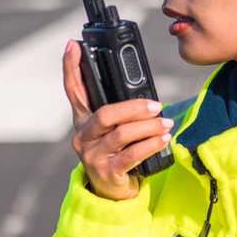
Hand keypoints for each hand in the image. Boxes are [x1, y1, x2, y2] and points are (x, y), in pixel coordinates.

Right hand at [62, 39, 172, 200]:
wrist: (113, 192)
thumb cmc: (117, 153)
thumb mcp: (113, 130)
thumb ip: (119, 112)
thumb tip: (144, 94)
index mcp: (83, 119)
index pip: (74, 89)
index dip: (71, 67)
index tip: (74, 45)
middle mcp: (83, 135)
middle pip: (105, 114)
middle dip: (133, 107)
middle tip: (156, 104)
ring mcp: (92, 155)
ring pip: (121, 134)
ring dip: (148, 127)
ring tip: (165, 123)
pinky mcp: (107, 171)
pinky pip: (131, 155)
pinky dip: (150, 145)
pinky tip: (162, 139)